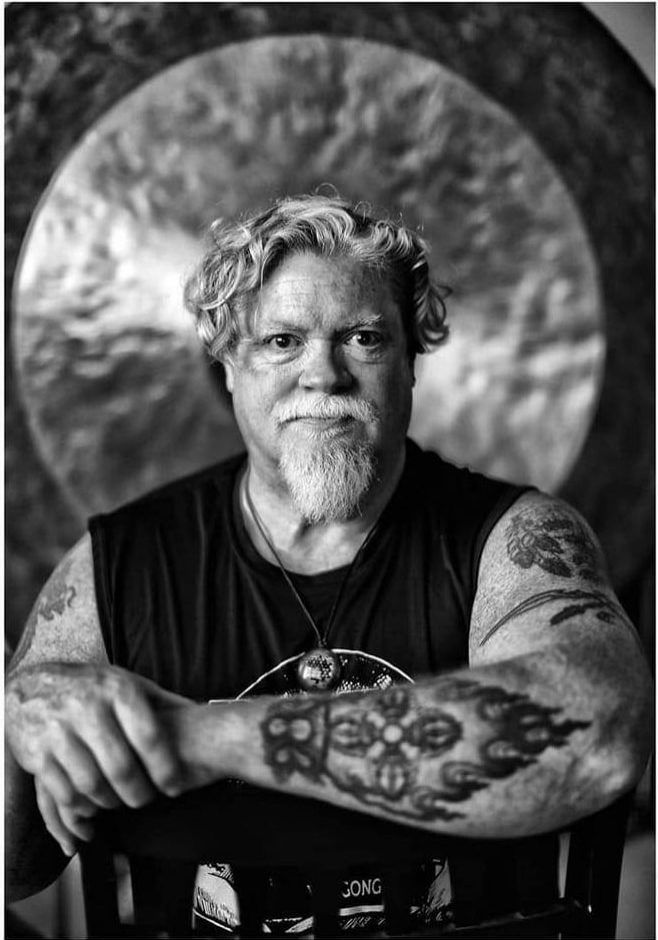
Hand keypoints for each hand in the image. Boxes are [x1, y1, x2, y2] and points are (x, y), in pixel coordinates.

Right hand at [6, 663, 191, 854]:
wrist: (31, 687)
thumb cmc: (91, 688)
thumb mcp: (128, 683)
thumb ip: (162, 701)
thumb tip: (203, 713)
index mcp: (117, 690)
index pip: (148, 736)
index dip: (164, 768)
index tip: (174, 787)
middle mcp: (87, 708)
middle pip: (120, 767)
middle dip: (138, 793)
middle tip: (146, 800)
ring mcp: (58, 731)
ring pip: (92, 784)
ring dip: (110, 802)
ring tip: (119, 802)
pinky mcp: (37, 754)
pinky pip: (64, 792)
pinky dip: (81, 807)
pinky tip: (92, 807)